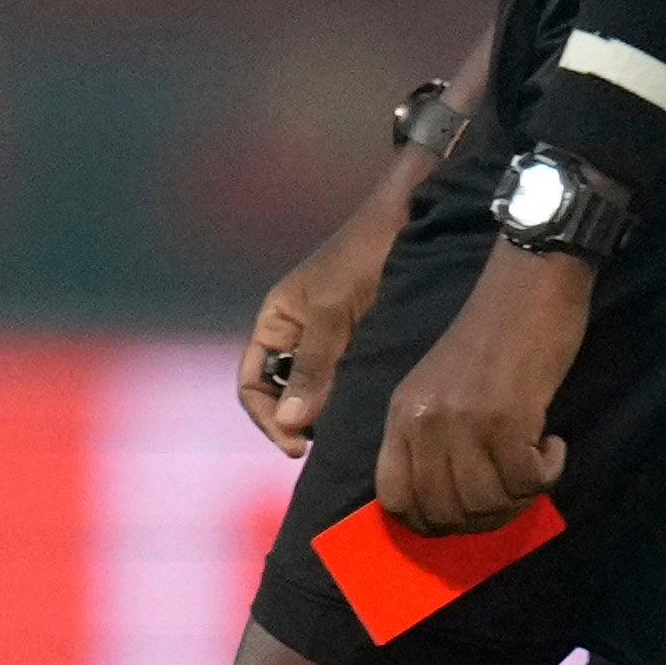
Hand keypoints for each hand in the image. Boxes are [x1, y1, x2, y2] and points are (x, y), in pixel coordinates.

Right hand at [240, 180, 413, 455]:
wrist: (412, 219)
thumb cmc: (364, 256)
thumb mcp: (334, 311)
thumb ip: (315, 366)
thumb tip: (291, 424)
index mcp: (276, 323)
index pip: (252, 385)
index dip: (268, 418)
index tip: (298, 445)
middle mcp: (298, 335)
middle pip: (285, 395)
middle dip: (301, 422)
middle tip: (332, 445)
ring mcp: (332, 339)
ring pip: (320, 391)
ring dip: (330, 413)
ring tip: (354, 430)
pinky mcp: (366, 341)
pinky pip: (350, 380)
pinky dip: (355, 398)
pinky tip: (373, 410)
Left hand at [374, 247, 588, 536]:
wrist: (527, 284)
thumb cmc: (489, 334)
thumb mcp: (437, 385)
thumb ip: (430, 435)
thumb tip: (446, 499)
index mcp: (401, 415)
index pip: (393, 498)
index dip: (428, 521)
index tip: (462, 514)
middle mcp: (425, 423)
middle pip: (442, 511)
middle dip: (482, 519)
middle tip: (511, 496)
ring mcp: (465, 422)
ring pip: (486, 502)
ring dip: (518, 498)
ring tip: (535, 469)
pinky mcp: (508, 417)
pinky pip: (526, 479)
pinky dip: (547, 474)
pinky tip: (553, 448)